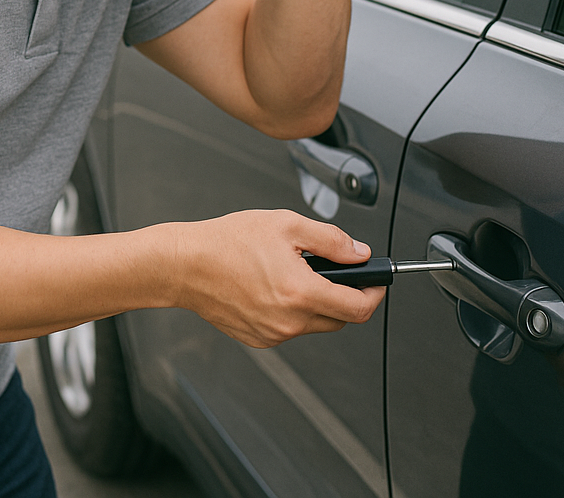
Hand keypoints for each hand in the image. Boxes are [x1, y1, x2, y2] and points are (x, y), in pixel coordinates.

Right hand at [168, 209, 384, 347]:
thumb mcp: (287, 225)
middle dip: (346, 295)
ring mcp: (273, 334)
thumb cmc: (228, 242)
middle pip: (341, 318)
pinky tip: (275, 285)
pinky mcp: (259, 339)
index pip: (358, 307)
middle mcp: (289, 321)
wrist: (186, 264)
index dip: (375, 292)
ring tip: (296, 271)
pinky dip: (294, 310)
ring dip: (318, 302)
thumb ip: (331, 240)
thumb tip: (359, 252)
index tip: (377, 280)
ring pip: (316, 324)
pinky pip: (291, 328)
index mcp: (300, 292)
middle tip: (335, 269)